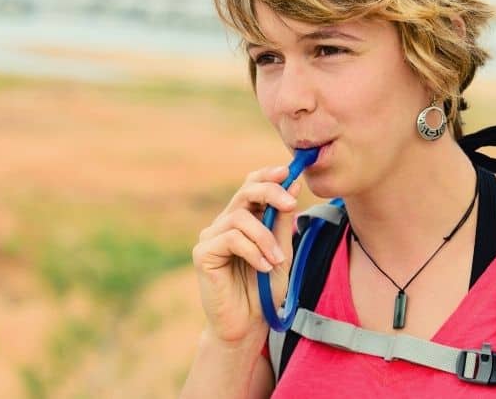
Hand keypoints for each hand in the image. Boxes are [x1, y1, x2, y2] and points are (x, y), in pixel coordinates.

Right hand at [191, 165, 299, 345]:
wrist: (249, 324)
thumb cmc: (265, 289)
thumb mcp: (282, 251)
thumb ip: (284, 221)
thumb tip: (293, 184)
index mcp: (244, 219)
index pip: (251, 186)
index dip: (268, 175)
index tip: (288, 171)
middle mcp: (225, 223)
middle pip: (245, 192)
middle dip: (271, 192)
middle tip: (290, 204)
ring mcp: (211, 237)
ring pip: (241, 218)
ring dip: (265, 237)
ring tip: (277, 260)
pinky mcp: (203, 253)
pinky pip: (232, 239)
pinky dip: (253, 251)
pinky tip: (263, 267)